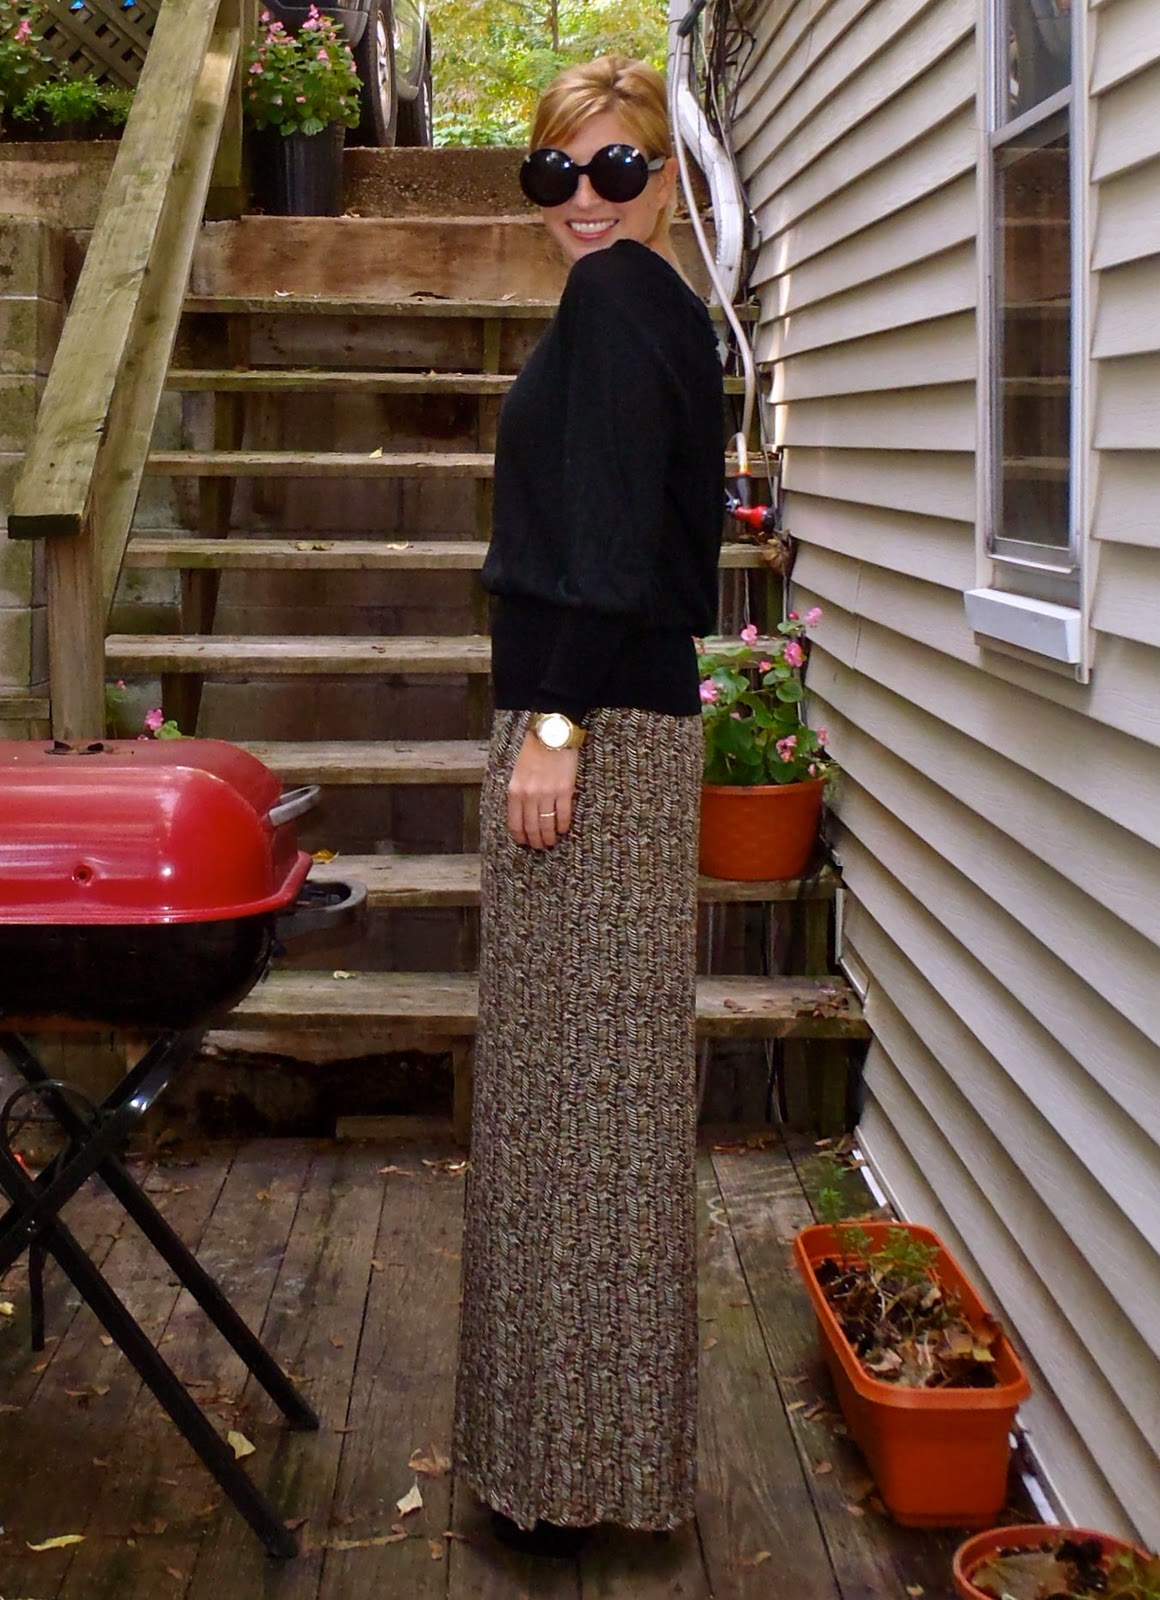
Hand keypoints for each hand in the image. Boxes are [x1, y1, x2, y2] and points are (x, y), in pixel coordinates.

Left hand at [507, 732, 579, 849]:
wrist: (551, 735)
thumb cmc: (532, 751)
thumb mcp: (516, 772)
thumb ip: (517, 793)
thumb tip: (520, 813)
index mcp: (515, 791)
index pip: (515, 822)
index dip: (520, 836)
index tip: (524, 842)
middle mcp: (530, 796)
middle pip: (532, 827)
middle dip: (535, 841)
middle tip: (539, 846)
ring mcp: (548, 794)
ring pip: (547, 825)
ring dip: (549, 837)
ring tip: (551, 842)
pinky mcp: (565, 791)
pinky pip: (563, 815)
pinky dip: (563, 825)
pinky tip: (562, 829)